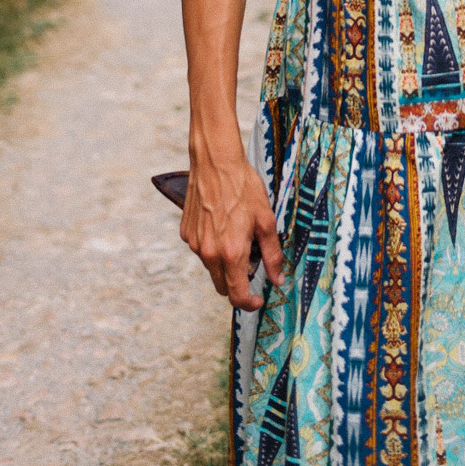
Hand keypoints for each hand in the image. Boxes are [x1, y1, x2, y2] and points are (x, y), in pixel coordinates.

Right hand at [180, 148, 285, 310]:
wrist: (215, 162)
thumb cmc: (243, 187)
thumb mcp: (266, 220)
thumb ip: (272, 254)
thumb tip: (278, 279)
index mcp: (231, 253)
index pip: (237, 295)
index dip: (249, 303)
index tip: (258, 299)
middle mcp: (209, 253)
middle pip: (222, 286)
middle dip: (237, 284)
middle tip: (252, 264)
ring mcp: (194, 244)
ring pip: (211, 268)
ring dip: (224, 263)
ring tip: (236, 235)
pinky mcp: (185, 233)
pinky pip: (200, 250)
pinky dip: (212, 247)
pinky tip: (221, 225)